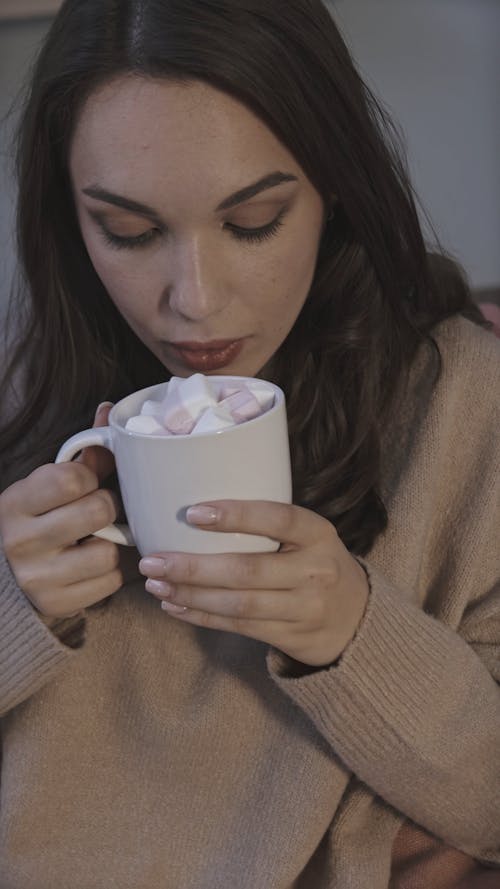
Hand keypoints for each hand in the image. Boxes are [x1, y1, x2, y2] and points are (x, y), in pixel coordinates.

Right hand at [0, 403, 126, 618]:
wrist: (6, 576)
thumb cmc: (35, 520)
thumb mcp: (45, 486)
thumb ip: (81, 453)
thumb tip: (110, 411)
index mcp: (14, 503)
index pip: (71, 478)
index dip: (90, 476)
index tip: (85, 483)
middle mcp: (21, 541)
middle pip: (98, 511)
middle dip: (106, 506)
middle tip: (99, 511)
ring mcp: (38, 577)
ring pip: (108, 551)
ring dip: (110, 544)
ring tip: (96, 539)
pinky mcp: (58, 604)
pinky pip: (110, 582)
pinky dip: (110, 572)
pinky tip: (94, 564)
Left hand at [139, 500, 368, 666]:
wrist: (358, 618)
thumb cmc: (316, 564)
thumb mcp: (310, 536)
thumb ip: (270, 524)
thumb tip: (195, 510)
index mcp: (319, 534)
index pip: (279, 518)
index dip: (236, 516)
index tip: (193, 513)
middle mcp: (315, 571)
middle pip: (247, 570)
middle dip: (193, 567)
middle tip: (153, 561)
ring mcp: (304, 608)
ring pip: (238, 604)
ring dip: (190, 595)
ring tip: (156, 585)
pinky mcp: (290, 636)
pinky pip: (238, 627)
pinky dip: (201, 616)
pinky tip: (174, 606)